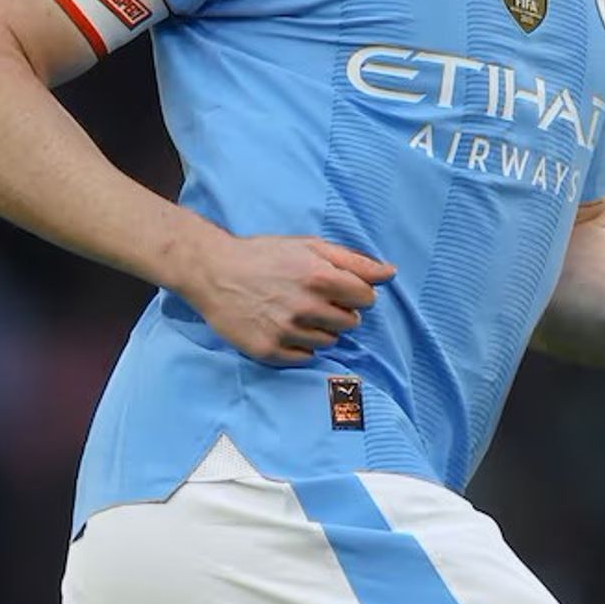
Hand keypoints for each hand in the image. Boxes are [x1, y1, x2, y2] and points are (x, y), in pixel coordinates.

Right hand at [178, 232, 396, 364]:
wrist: (214, 272)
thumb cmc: (265, 255)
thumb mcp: (310, 246)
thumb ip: (354, 261)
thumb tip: (390, 273)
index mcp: (320, 277)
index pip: (367, 299)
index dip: (356, 293)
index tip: (339, 288)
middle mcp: (306, 307)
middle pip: (350, 323)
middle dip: (339, 311)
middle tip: (313, 299)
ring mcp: (286, 332)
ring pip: (329, 342)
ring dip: (320, 329)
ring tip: (296, 312)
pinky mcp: (269, 351)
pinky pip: (305, 357)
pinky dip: (300, 345)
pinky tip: (284, 327)